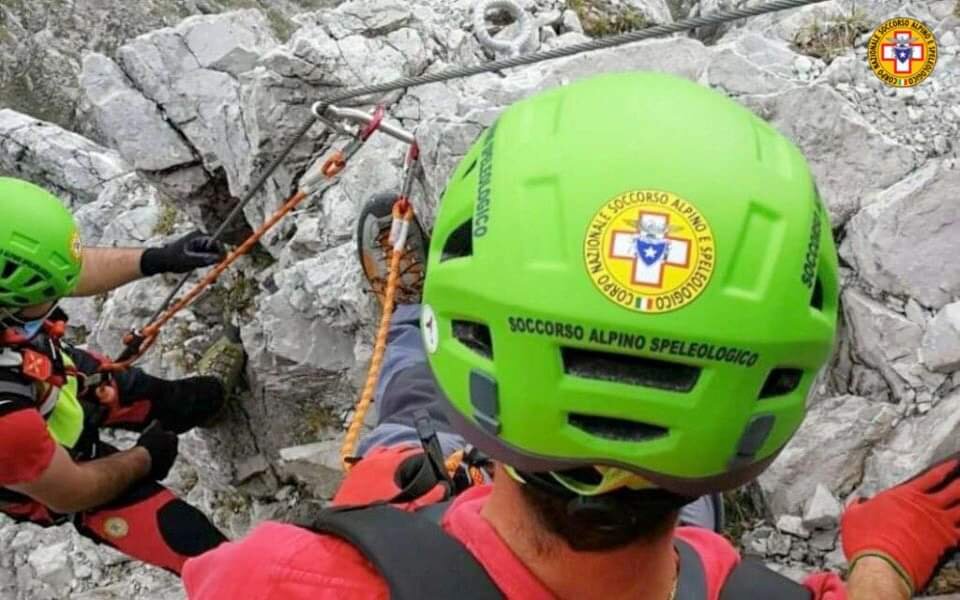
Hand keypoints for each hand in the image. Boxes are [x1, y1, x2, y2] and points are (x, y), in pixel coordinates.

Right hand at [136, 424, 179, 480]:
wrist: (143, 460)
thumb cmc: (148, 443)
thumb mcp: (152, 429)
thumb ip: (156, 424)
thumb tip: (157, 421)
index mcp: (174, 439)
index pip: (170, 436)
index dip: (161, 436)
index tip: (153, 438)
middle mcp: (175, 451)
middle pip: (168, 449)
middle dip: (161, 448)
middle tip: (150, 448)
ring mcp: (170, 463)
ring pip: (165, 460)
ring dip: (158, 459)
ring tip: (146, 457)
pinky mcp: (164, 473)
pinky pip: (160, 470)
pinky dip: (155, 469)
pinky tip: (147, 466)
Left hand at [141, 231, 225, 275]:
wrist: (161, 261)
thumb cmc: (172, 259)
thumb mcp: (188, 260)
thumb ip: (204, 259)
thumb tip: (219, 258)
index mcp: (198, 236)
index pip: (216, 242)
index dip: (221, 252)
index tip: (223, 262)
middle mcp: (200, 239)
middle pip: (216, 248)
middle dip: (218, 258)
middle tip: (217, 269)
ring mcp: (199, 245)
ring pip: (213, 253)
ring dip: (213, 262)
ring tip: (209, 271)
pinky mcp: (198, 251)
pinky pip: (208, 257)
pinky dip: (208, 263)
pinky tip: (203, 268)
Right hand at [841, 453, 959, 592]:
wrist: (881, 563)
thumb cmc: (865, 538)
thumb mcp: (853, 516)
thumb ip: (859, 506)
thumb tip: (858, 503)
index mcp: (904, 495)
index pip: (931, 477)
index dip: (945, 468)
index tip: (954, 463)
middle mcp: (925, 506)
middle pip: (952, 490)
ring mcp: (937, 524)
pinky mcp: (944, 542)